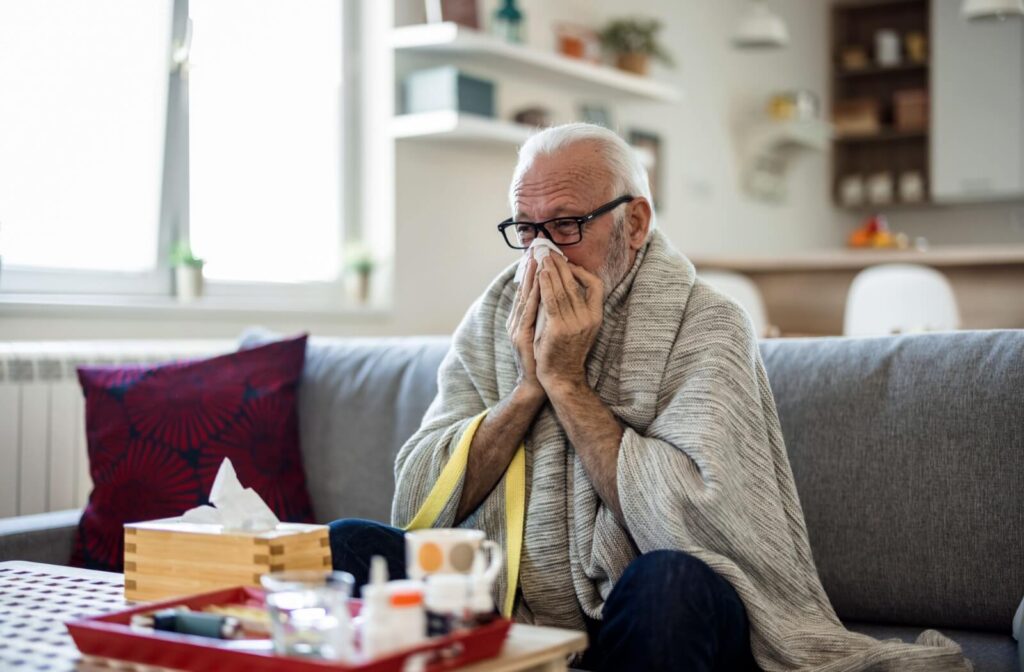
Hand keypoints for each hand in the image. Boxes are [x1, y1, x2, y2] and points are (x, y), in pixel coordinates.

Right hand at [505, 257, 544, 398]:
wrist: (539, 384)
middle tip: (536, 250)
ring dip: (529, 278)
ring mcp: (516, 329)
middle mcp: (515, 322)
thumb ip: (542, 317)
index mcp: (519, 320)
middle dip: (529, 269)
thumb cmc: (543, 360)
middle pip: (523, 291)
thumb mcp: (542, 334)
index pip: (526, 292)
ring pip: (524, 297)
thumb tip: (550, 298)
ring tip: (535, 260)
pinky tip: (538, 284)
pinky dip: (533, 296)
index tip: (537, 256)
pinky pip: (527, 312)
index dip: (530, 274)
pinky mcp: (521, 337)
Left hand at [534, 254, 603, 393]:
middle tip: (551, 251)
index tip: (569, 264)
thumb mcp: (580, 327)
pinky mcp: (559, 328)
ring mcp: (575, 323)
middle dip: (562, 265)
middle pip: (576, 283)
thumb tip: (568, 284)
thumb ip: (577, 308)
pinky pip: (552, 300)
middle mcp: (589, 318)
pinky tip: (540, 275)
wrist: (561, 376)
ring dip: (552, 271)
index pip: (596, 286)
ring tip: (543, 258)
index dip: (583, 272)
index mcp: (596, 316)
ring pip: (563, 289)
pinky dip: (546, 285)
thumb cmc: (566, 350)